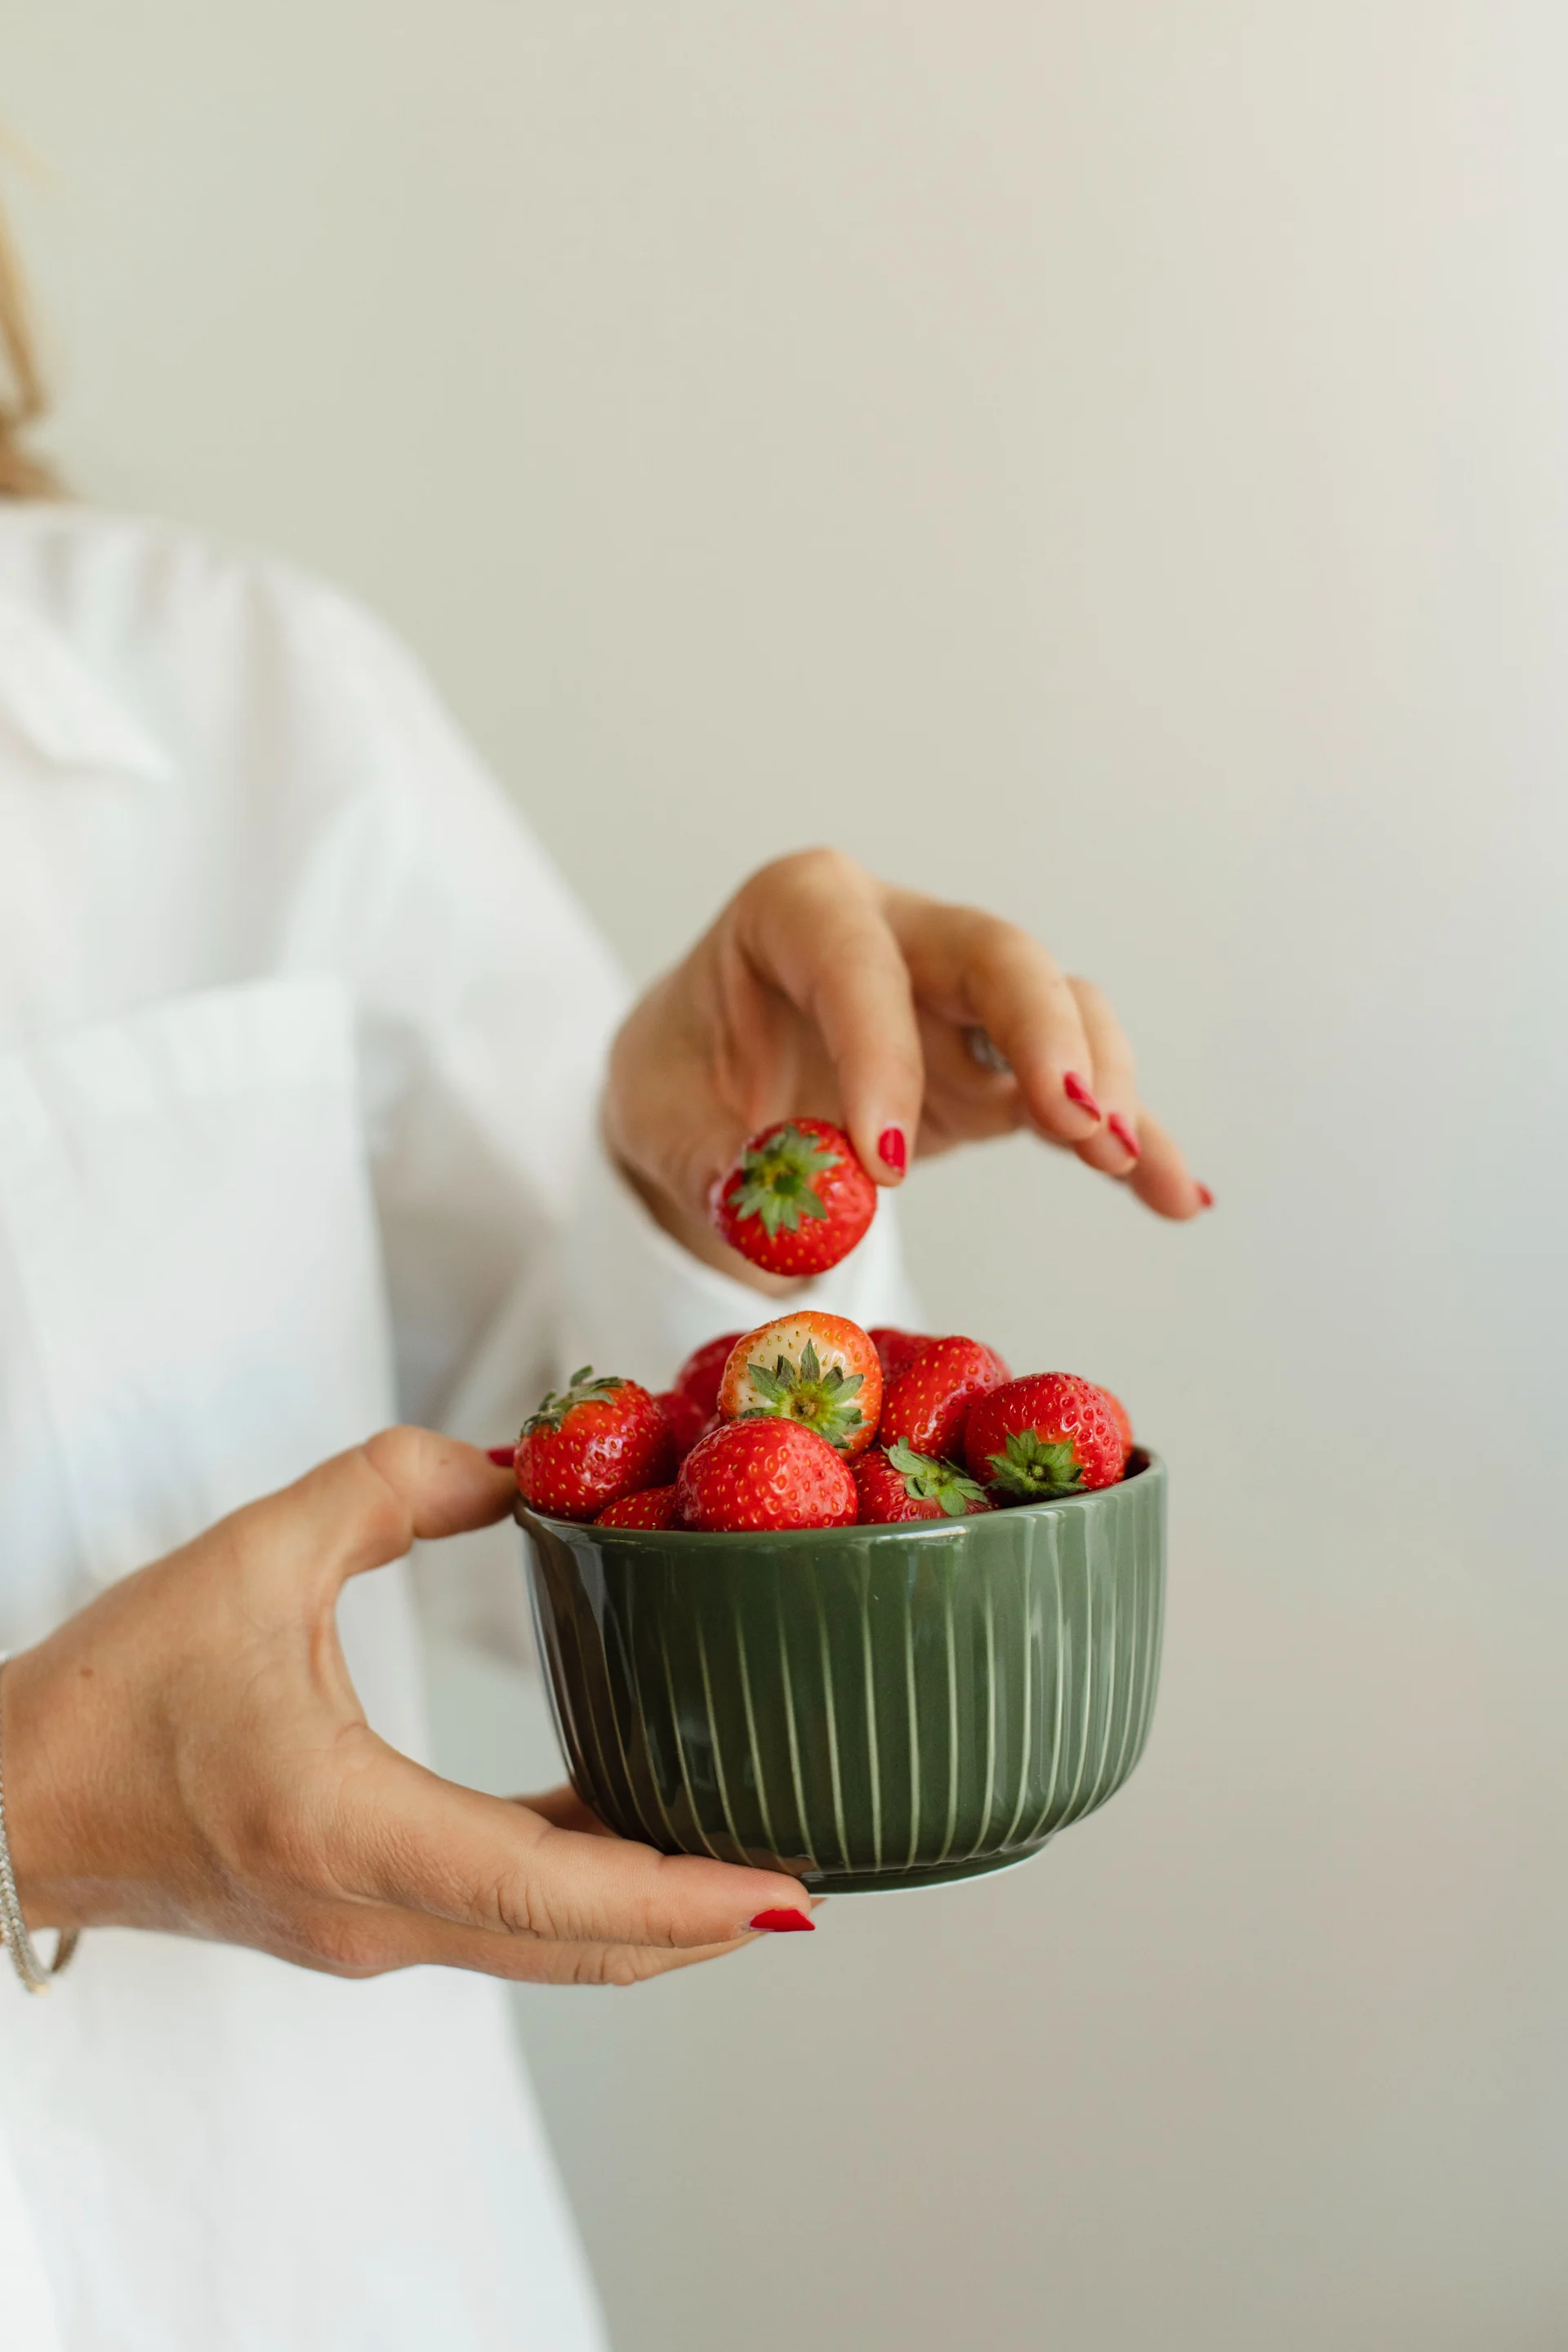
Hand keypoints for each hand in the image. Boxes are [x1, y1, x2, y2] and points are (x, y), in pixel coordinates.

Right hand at [3, 1430, 814, 1982]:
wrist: (4, 1805)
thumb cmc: (111, 1694)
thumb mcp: (255, 1555)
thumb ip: (395, 1486)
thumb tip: (520, 1464)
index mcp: (350, 1831)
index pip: (554, 1892)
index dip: (685, 1898)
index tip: (790, 1894)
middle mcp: (373, 1912)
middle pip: (580, 1948)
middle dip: (707, 1920)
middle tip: (816, 1868)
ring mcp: (367, 1933)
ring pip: (548, 1950)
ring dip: (655, 1915)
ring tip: (755, 1854)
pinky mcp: (357, 1919)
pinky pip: (503, 1923)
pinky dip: (586, 1895)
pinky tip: (634, 1830)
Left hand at [605, 848, 1207, 1281]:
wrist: (705, 1095)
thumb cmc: (684, 1082)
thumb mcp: (664, 1123)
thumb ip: (722, 1168)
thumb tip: (802, 1222)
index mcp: (799, 909)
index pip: (854, 962)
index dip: (879, 1054)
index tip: (887, 1167)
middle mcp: (901, 933)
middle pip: (997, 955)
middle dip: (1043, 1031)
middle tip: (1074, 1118)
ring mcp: (964, 997)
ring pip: (1060, 1009)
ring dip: (1101, 1084)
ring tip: (1121, 1160)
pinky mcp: (1002, 1066)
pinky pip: (1081, 1095)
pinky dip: (1132, 1143)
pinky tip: (1181, 1196)